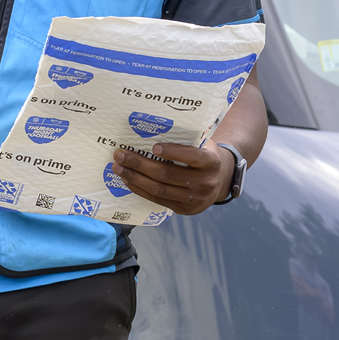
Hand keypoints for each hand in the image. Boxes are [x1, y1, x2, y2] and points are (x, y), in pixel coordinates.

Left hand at [110, 141, 234, 215]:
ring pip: (159, 189)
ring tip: (118, 167)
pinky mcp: (183, 209)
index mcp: (211, 162)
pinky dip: (140, 189)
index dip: (173, 152)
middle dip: (140, 164)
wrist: (220, 182)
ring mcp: (193, 198)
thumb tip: (152, 130)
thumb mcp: (204, 145)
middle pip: (167, 174)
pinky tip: (128, 179)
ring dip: (135, 178)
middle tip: (121, 155)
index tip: (153, 146)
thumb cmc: (205, 157)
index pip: (191, 156)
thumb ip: (187, 141)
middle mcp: (204, 182)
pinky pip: (157, 199)